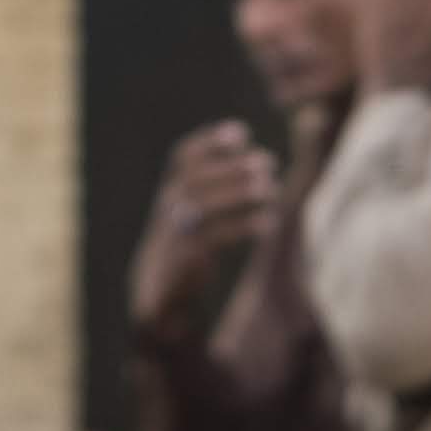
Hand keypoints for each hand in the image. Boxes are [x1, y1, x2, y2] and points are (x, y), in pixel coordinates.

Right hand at [126, 121, 281, 341]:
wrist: (159, 298)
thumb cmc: (185, 250)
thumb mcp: (191, 215)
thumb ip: (215, 190)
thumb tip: (256, 163)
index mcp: (170, 193)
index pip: (183, 157)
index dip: (210, 141)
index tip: (242, 133)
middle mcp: (168, 208)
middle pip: (197, 177)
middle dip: (232, 166)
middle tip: (269, 162)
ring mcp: (173, 233)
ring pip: (204, 204)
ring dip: (239, 192)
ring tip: (272, 188)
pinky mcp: (183, 259)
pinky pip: (213, 236)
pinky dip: (242, 226)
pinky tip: (268, 224)